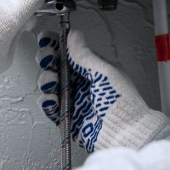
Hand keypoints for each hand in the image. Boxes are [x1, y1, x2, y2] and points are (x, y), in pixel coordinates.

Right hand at [36, 29, 167, 151]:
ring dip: (46, 79)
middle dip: (47, 59)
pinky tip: (51, 99)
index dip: (55, 45)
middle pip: (55, 65)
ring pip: (50, 83)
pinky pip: (50, 105)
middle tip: (47, 60)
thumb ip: (85, 55)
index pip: (69, 51)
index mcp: (92, 68)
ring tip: (51, 83)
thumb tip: (74, 35)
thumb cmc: (121, 103)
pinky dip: (47, 101)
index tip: (47, 41)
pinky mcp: (67, 116)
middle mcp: (81, 81)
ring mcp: (73, 98)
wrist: (124, 133)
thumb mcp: (104, 73)